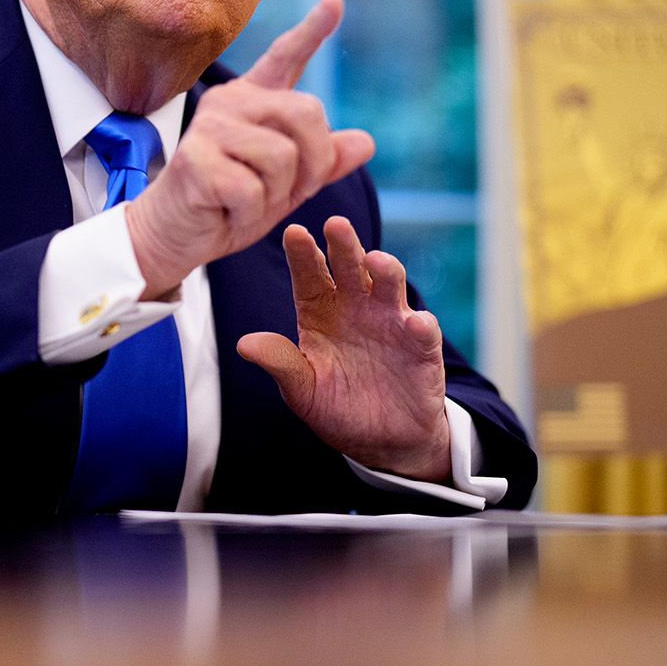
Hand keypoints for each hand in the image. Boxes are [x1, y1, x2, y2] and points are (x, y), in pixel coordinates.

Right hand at [124, 0, 374, 296]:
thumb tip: (367, 142)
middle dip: (313, 163)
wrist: (174, 236)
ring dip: (276, 194)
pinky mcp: (195, 160)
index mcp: (251, 101)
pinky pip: (253, 189)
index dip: (313, 29)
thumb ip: (322, 163)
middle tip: (285, 191)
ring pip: (283, 156)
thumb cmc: (227, 206)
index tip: (335, 0)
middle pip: (308, 112)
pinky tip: (224, 211)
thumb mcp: (285, 185)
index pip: (286, 57)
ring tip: (244, 200)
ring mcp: (209, 128)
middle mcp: (229, 102)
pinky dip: (249, 213)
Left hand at [236, 216, 451, 481]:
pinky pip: (423, 332)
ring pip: (389, 286)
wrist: (381, 440)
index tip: (294, 233)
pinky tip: (415, 322)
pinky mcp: (422, 348)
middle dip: (343, 246)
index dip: (303, 255)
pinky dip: (421, 326)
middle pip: (349, 268)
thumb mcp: (302, 389)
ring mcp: (391, 322)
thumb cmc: (336, 406)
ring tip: (375, 261)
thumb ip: (280, 363)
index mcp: (321, 311)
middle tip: (336, 224)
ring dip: (385, 271)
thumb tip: (243, 344)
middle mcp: (356, 307)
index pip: (310, 276)